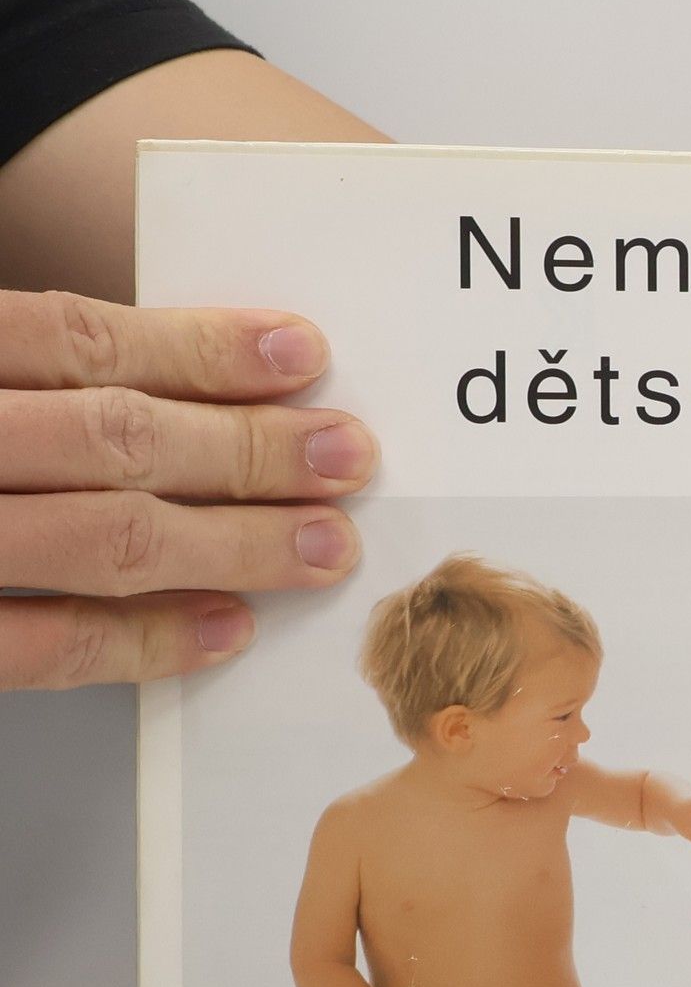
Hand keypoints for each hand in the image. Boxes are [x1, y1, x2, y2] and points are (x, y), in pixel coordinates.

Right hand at [0, 290, 374, 687]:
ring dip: (235, 542)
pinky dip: (148, 637)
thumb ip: (43, 386)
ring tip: (328, 543)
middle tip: (349, 456)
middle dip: (250, 450)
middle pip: (115, 437)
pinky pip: (52, 646)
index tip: (303, 354)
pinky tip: (232, 624)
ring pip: (108, 539)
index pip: (79, 340)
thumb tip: (191, 387)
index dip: (200, 348)